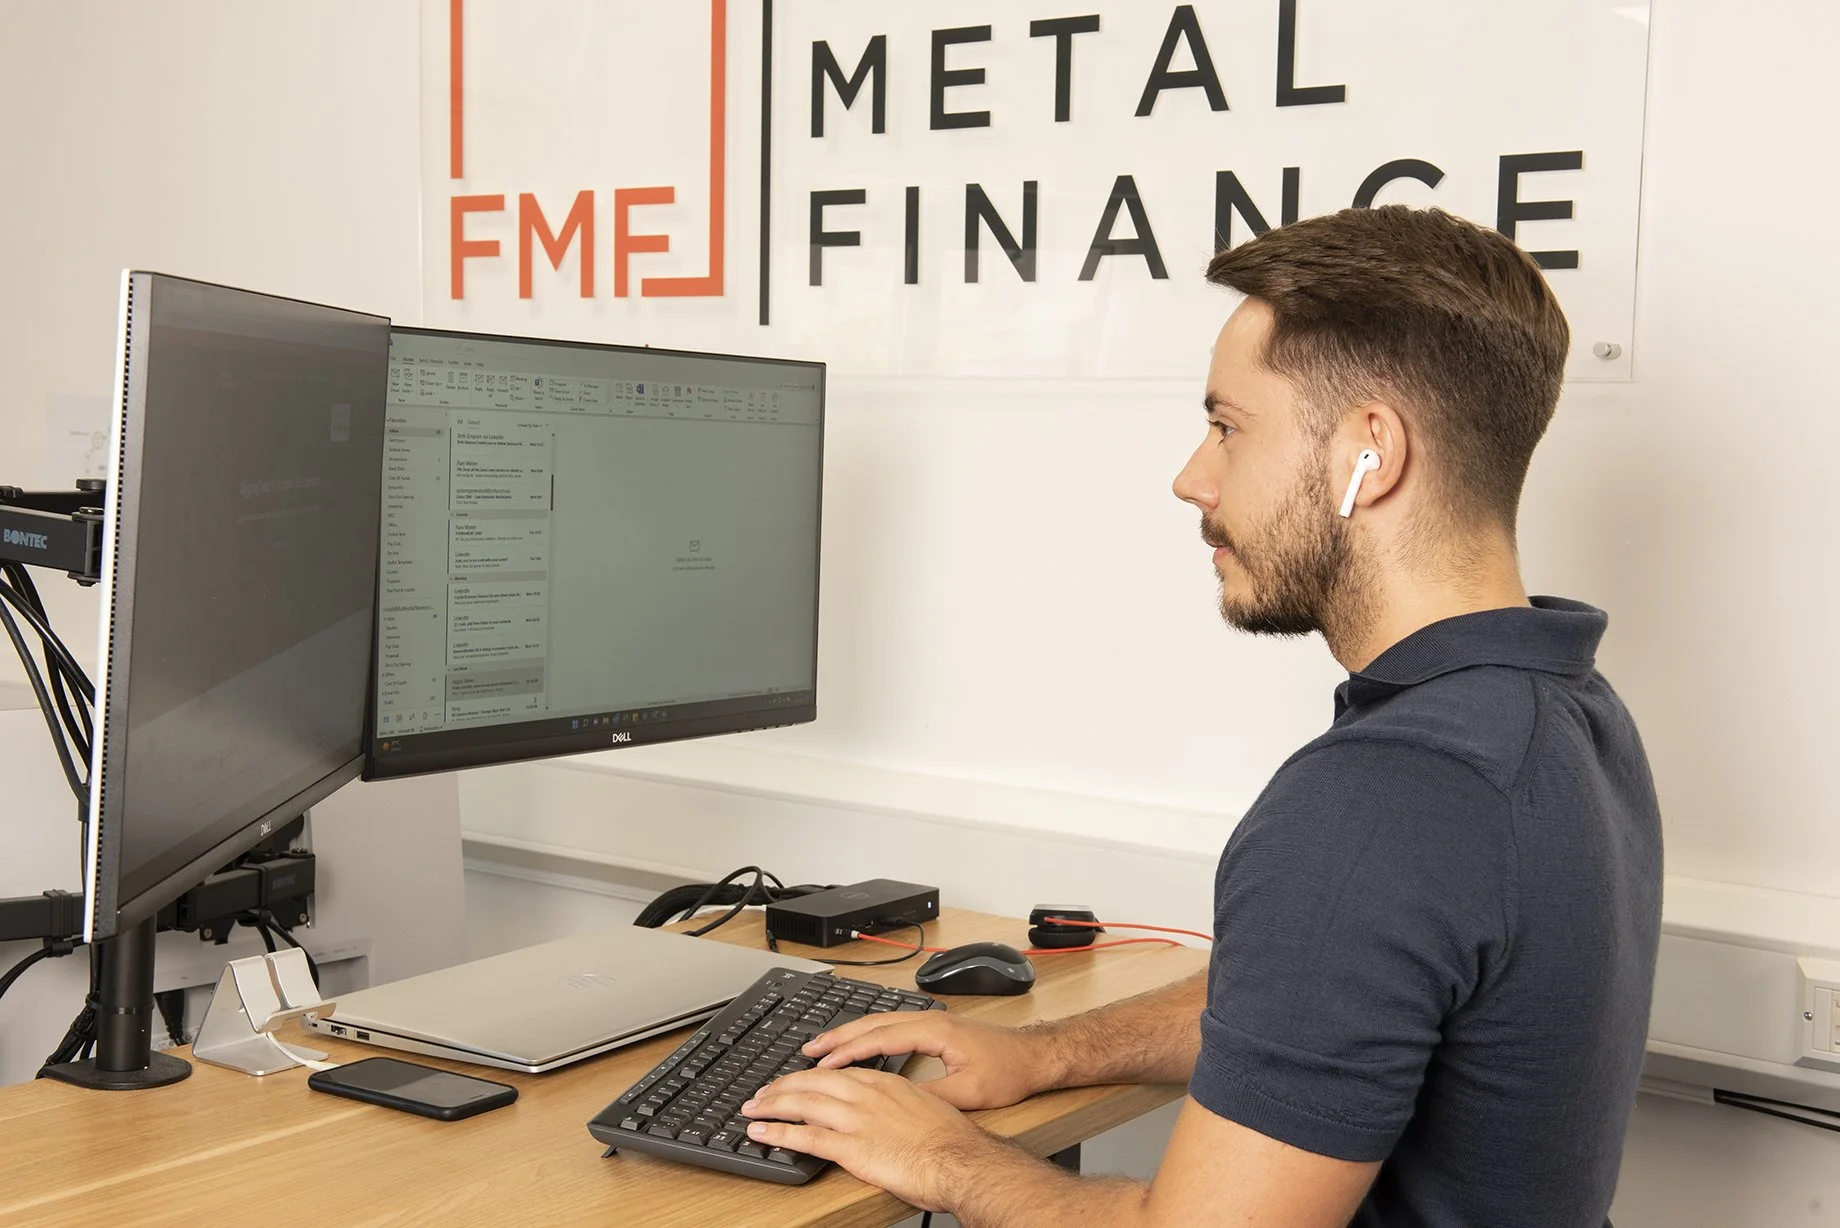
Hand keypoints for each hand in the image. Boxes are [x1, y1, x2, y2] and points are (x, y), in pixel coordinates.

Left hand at [742, 1067, 1006, 1210]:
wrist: (963, 1161)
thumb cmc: (953, 1142)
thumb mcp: (928, 1108)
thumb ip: (903, 1105)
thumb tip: (893, 1114)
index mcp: (886, 1084)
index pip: (837, 1073)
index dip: (810, 1075)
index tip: (795, 1079)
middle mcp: (868, 1095)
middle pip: (813, 1082)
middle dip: (782, 1085)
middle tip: (762, 1092)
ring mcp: (858, 1119)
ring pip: (803, 1103)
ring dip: (772, 1104)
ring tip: (752, 1108)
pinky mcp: (853, 1148)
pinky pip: (806, 1136)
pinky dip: (778, 1131)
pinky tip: (761, 1132)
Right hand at [802, 1012, 1053, 1109]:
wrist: (1034, 1056)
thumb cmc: (1008, 1071)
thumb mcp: (969, 1093)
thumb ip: (931, 1096)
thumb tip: (896, 1103)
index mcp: (935, 1030)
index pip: (881, 1036)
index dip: (849, 1051)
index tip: (824, 1063)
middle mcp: (930, 1020)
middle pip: (874, 1022)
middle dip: (839, 1036)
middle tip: (809, 1049)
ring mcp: (933, 1021)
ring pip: (881, 1022)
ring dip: (851, 1033)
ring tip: (823, 1046)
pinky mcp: (936, 1028)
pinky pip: (892, 1026)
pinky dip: (869, 1035)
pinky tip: (858, 1046)